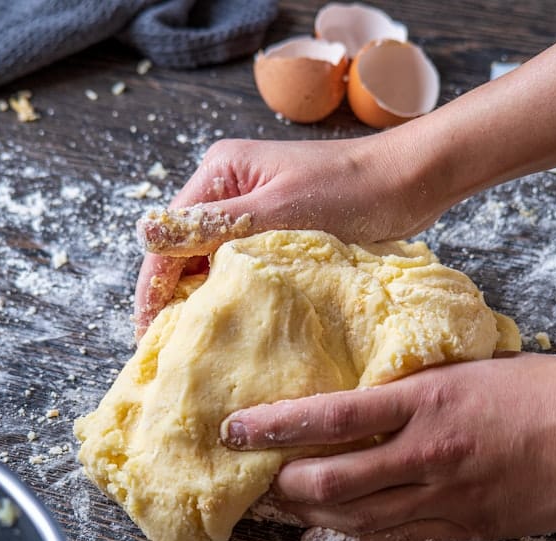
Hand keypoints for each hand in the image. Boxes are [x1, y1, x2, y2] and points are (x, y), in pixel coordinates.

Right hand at [134, 132, 447, 336]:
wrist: (410, 181)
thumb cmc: (352, 190)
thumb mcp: (278, 210)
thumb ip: (214, 225)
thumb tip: (145, 233)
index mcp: (220, 173)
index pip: (169, 239)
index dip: (153, 289)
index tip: (148, 337)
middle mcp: (228, 188)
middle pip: (184, 251)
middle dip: (175, 298)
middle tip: (170, 352)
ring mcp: (253, 209)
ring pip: (212, 262)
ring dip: (206, 299)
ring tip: (198, 348)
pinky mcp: (277, 229)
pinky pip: (242, 266)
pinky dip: (237, 293)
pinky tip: (236, 325)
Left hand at [221, 353, 555, 540]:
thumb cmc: (553, 389)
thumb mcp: (475, 367)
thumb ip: (421, 385)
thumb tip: (373, 391)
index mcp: (428, 399)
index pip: (331, 415)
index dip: (274, 425)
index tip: (236, 428)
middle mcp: (427, 452)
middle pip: (330, 480)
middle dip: (282, 484)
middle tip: (254, 480)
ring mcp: (447, 496)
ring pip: (356, 518)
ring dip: (308, 516)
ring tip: (278, 511)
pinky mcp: (468, 527)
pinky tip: (325, 539)